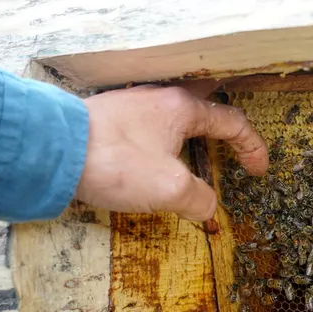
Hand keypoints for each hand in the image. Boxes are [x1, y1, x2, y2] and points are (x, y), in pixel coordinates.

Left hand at [77, 83, 267, 220]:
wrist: (53, 151)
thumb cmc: (118, 162)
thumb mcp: (171, 188)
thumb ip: (200, 200)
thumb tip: (208, 210)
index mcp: (184, 109)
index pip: (233, 123)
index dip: (253, 147)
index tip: (259, 171)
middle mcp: (162, 101)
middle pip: (207, 117)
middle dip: (226, 140)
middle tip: (235, 161)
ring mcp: (135, 108)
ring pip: (177, 124)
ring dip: (195, 145)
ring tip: (198, 168)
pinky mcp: (113, 122)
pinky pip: (153, 132)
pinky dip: (168, 149)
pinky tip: (158, 167)